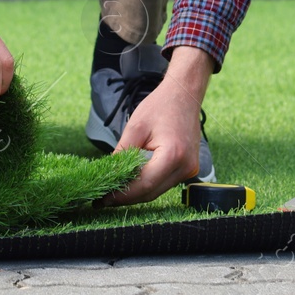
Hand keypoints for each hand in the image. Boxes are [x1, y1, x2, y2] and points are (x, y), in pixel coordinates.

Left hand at [102, 44, 212, 205]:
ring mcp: (190, 170)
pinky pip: (164, 183)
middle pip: (152, 192)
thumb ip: (122, 153)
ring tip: (114, 192)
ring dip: (137, 192)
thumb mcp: (135, 127)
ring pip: (158, 190)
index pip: (145, 184)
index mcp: (173, 155)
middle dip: (127, 197)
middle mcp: (185, 167)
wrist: (184, 95)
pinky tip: (131, 182)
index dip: (123, 194)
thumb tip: (109, 175)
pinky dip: (148, 184)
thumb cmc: (160, 106)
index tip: (103, 198)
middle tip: (104, 199)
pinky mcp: (188, 169)